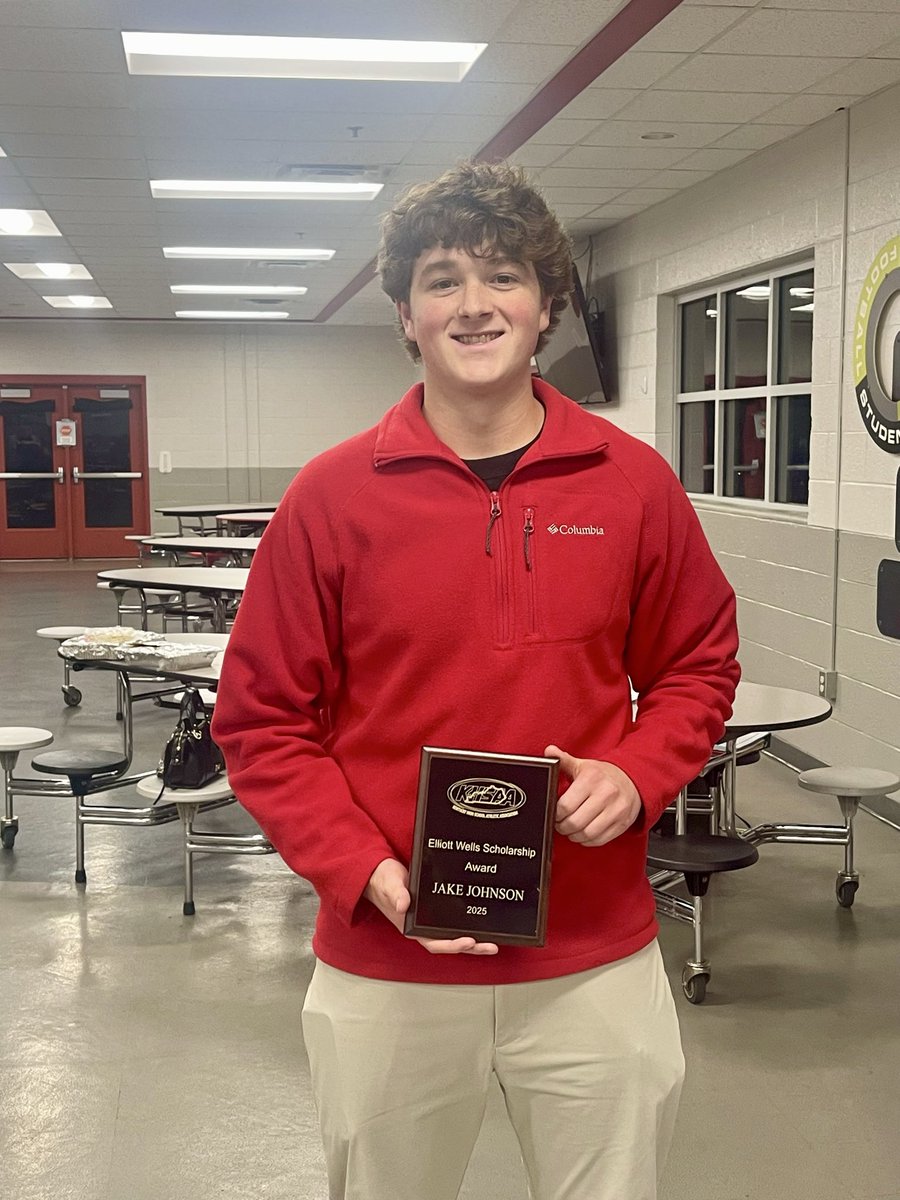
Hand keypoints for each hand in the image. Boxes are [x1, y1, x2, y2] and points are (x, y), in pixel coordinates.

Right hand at [364, 858, 498, 955]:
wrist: (379, 873)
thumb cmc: (383, 880)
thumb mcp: (389, 884)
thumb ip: (396, 894)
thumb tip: (403, 905)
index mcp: (410, 927)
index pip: (433, 942)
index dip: (451, 945)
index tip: (468, 941)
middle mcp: (422, 927)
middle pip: (449, 943)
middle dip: (470, 947)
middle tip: (490, 946)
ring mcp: (429, 920)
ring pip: (453, 935)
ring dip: (472, 941)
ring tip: (492, 943)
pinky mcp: (435, 910)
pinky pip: (452, 922)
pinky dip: (466, 926)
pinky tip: (480, 925)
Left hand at [545, 745, 641, 846]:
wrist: (633, 780)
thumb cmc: (604, 775)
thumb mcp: (584, 765)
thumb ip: (565, 760)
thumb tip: (549, 751)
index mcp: (592, 779)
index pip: (565, 805)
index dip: (555, 814)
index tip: (554, 814)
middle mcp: (606, 794)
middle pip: (575, 822)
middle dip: (562, 827)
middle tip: (560, 824)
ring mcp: (616, 810)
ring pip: (587, 834)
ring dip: (574, 836)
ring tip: (570, 830)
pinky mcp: (622, 824)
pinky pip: (600, 840)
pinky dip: (587, 841)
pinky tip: (583, 834)